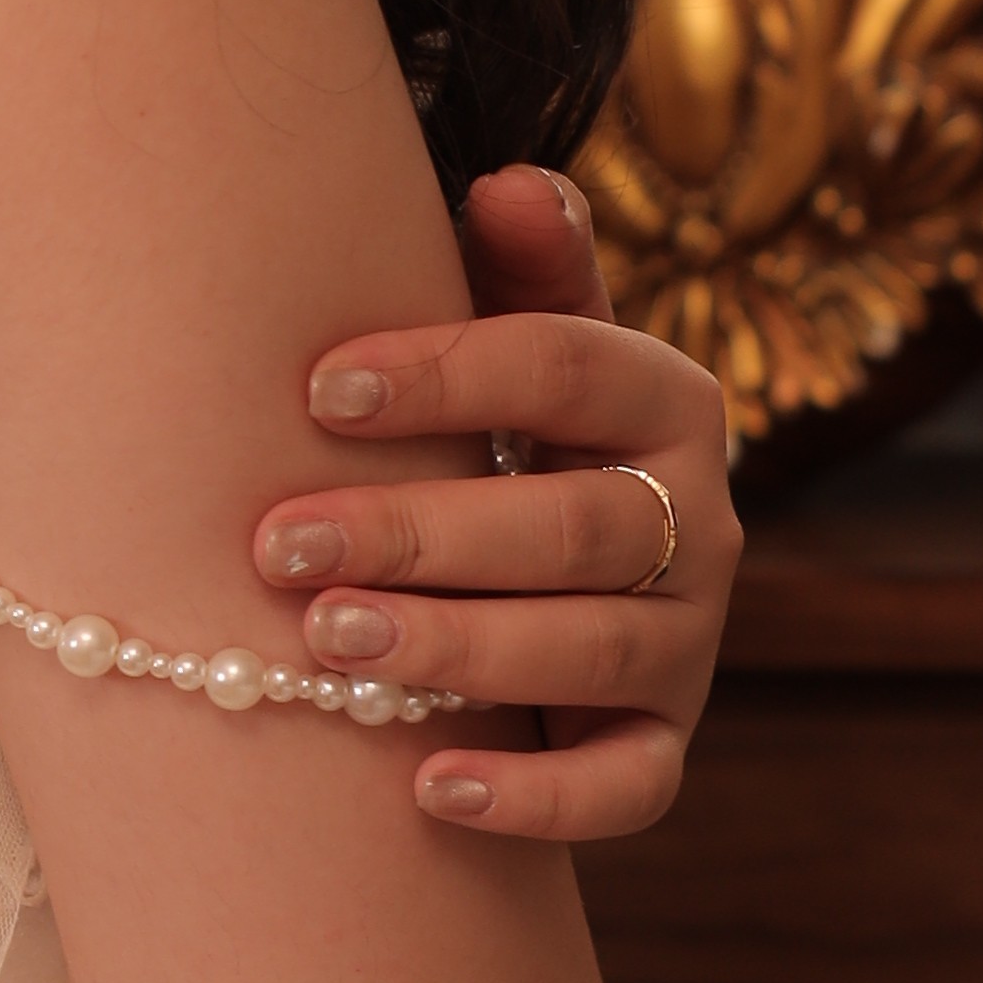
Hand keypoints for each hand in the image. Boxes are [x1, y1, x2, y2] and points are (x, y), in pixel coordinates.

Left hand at [254, 164, 738, 841]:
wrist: (557, 564)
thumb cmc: (508, 430)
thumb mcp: (522, 337)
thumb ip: (521, 270)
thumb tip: (511, 183)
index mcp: (669, 401)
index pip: (569, 370)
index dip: (447, 375)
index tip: (317, 390)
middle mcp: (703, 521)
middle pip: (575, 524)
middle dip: (421, 533)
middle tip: (280, 544)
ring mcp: (691, 642)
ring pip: (593, 649)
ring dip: (458, 646)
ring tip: (328, 642)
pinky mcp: (663, 743)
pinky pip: (629, 788)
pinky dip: (538, 799)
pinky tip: (430, 789)